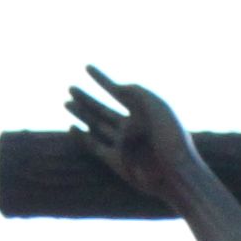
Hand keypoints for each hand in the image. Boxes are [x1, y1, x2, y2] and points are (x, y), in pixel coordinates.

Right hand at [64, 68, 207, 215]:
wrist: (175, 172)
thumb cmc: (171, 138)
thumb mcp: (158, 106)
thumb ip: (137, 91)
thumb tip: (118, 86)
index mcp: (142, 111)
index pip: (117, 91)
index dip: (101, 79)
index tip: (87, 67)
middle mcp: (130, 126)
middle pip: (102, 109)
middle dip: (86, 98)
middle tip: (70, 88)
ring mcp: (122, 143)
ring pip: (96, 125)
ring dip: (81, 114)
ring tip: (66, 102)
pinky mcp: (115, 161)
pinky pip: (94, 146)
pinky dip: (82, 137)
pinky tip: (72, 127)